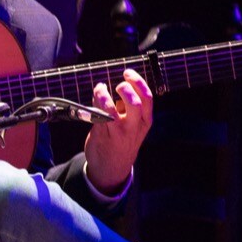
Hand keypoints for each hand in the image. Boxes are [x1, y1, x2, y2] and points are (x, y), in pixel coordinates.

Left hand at [84, 68, 152, 194]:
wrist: (112, 167)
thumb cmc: (123, 140)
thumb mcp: (134, 125)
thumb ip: (129, 107)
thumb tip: (121, 87)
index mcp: (145, 121)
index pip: (147, 98)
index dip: (138, 82)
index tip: (128, 73)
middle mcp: (134, 127)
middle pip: (134, 102)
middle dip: (125, 88)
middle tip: (117, 84)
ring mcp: (117, 132)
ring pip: (111, 108)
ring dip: (103, 95)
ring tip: (101, 89)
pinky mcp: (101, 135)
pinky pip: (96, 114)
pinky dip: (93, 103)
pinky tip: (93, 98)